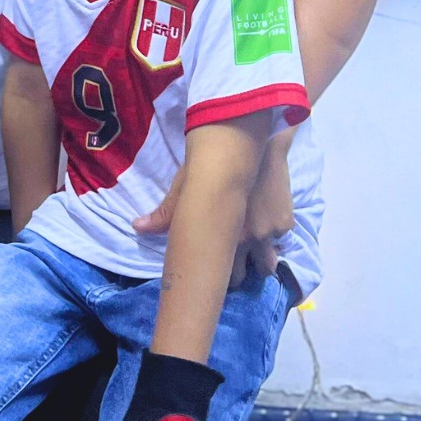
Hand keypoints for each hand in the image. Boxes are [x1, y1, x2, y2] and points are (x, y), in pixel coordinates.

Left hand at [132, 129, 295, 287]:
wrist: (243, 141)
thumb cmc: (207, 165)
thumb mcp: (184, 190)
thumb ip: (165, 215)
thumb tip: (136, 228)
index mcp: (221, 239)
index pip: (221, 276)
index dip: (218, 278)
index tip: (215, 276)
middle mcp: (247, 242)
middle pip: (245, 276)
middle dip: (239, 273)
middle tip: (234, 266)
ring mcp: (269, 232)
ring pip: (267, 264)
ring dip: (261, 262)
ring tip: (255, 257)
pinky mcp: (284, 222)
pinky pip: (280, 240)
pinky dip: (273, 237)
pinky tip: (266, 226)